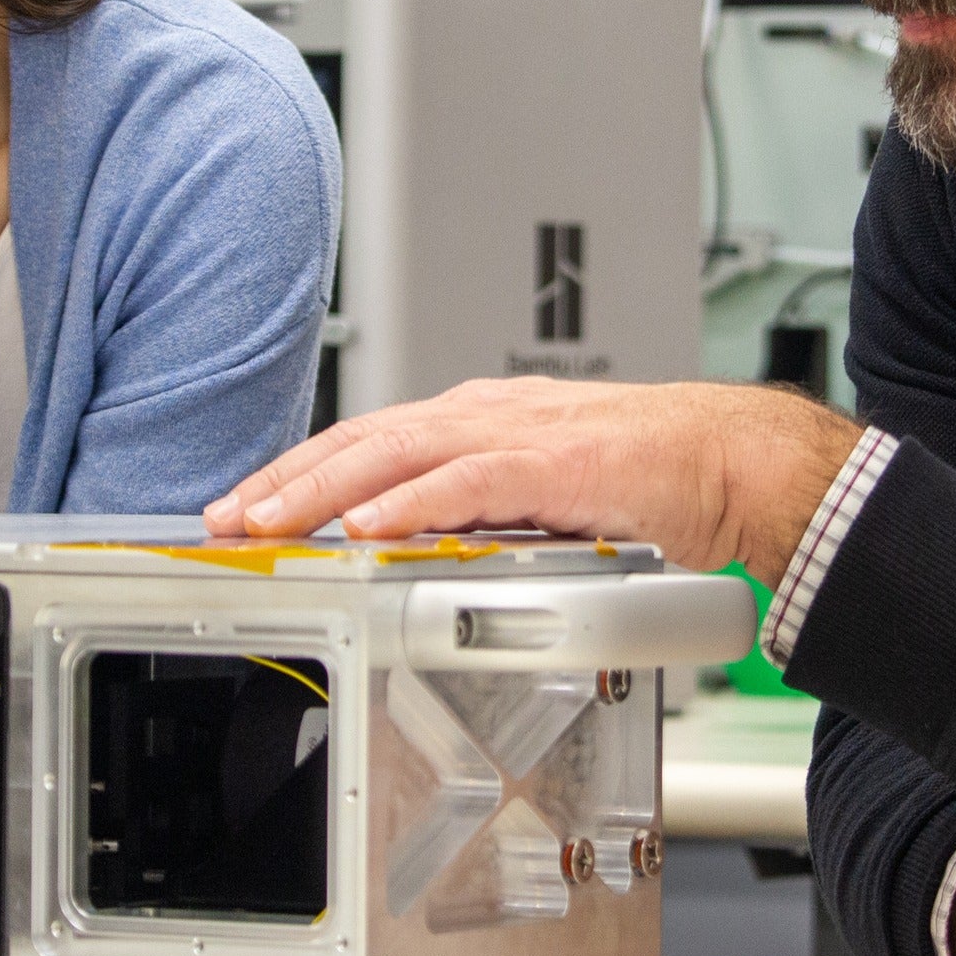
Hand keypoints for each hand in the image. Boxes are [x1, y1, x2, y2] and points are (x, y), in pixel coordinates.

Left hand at [204, 376, 859, 578]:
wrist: (728, 458)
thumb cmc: (644, 473)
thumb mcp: (533, 486)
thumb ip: (473, 503)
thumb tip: (411, 540)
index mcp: (475, 420)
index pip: (366, 440)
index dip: (300, 470)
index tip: (247, 503)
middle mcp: (483, 416)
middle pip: (363, 441)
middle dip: (287, 479)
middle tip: (227, 517)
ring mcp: (516, 434)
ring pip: (398, 453)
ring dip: (326, 488)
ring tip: (272, 520)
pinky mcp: (554, 464)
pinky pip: (467, 483)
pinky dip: (411, 502)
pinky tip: (368, 525)